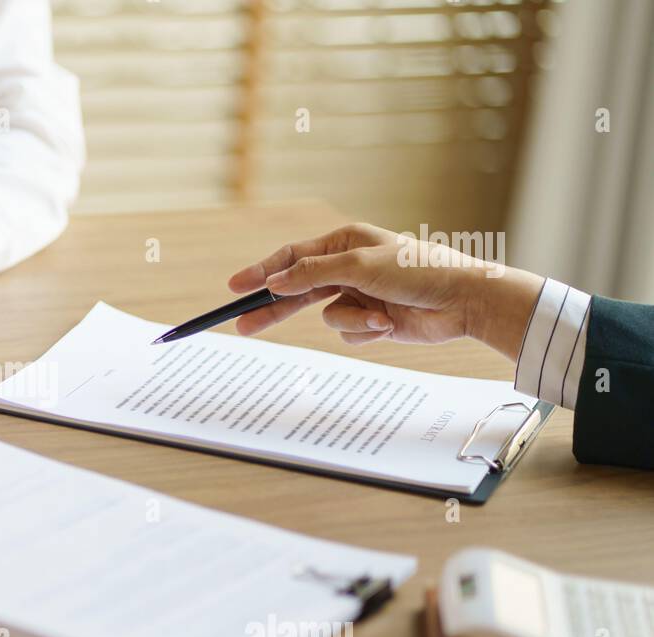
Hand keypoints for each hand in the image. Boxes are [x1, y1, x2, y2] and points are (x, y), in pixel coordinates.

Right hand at [226, 222, 542, 359]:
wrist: (463, 300)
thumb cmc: (418, 270)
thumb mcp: (359, 266)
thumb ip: (311, 275)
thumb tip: (274, 282)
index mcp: (344, 242)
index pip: (291, 257)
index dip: (261, 272)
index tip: (235, 287)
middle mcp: (348, 267)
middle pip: (298, 291)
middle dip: (274, 310)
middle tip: (242, 325)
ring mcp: (358, 294)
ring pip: (327, 317)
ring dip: (351, 320)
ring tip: (380, 316)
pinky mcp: (371, 320)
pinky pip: (348, 332)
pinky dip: (366, 331)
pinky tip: (389, 323)